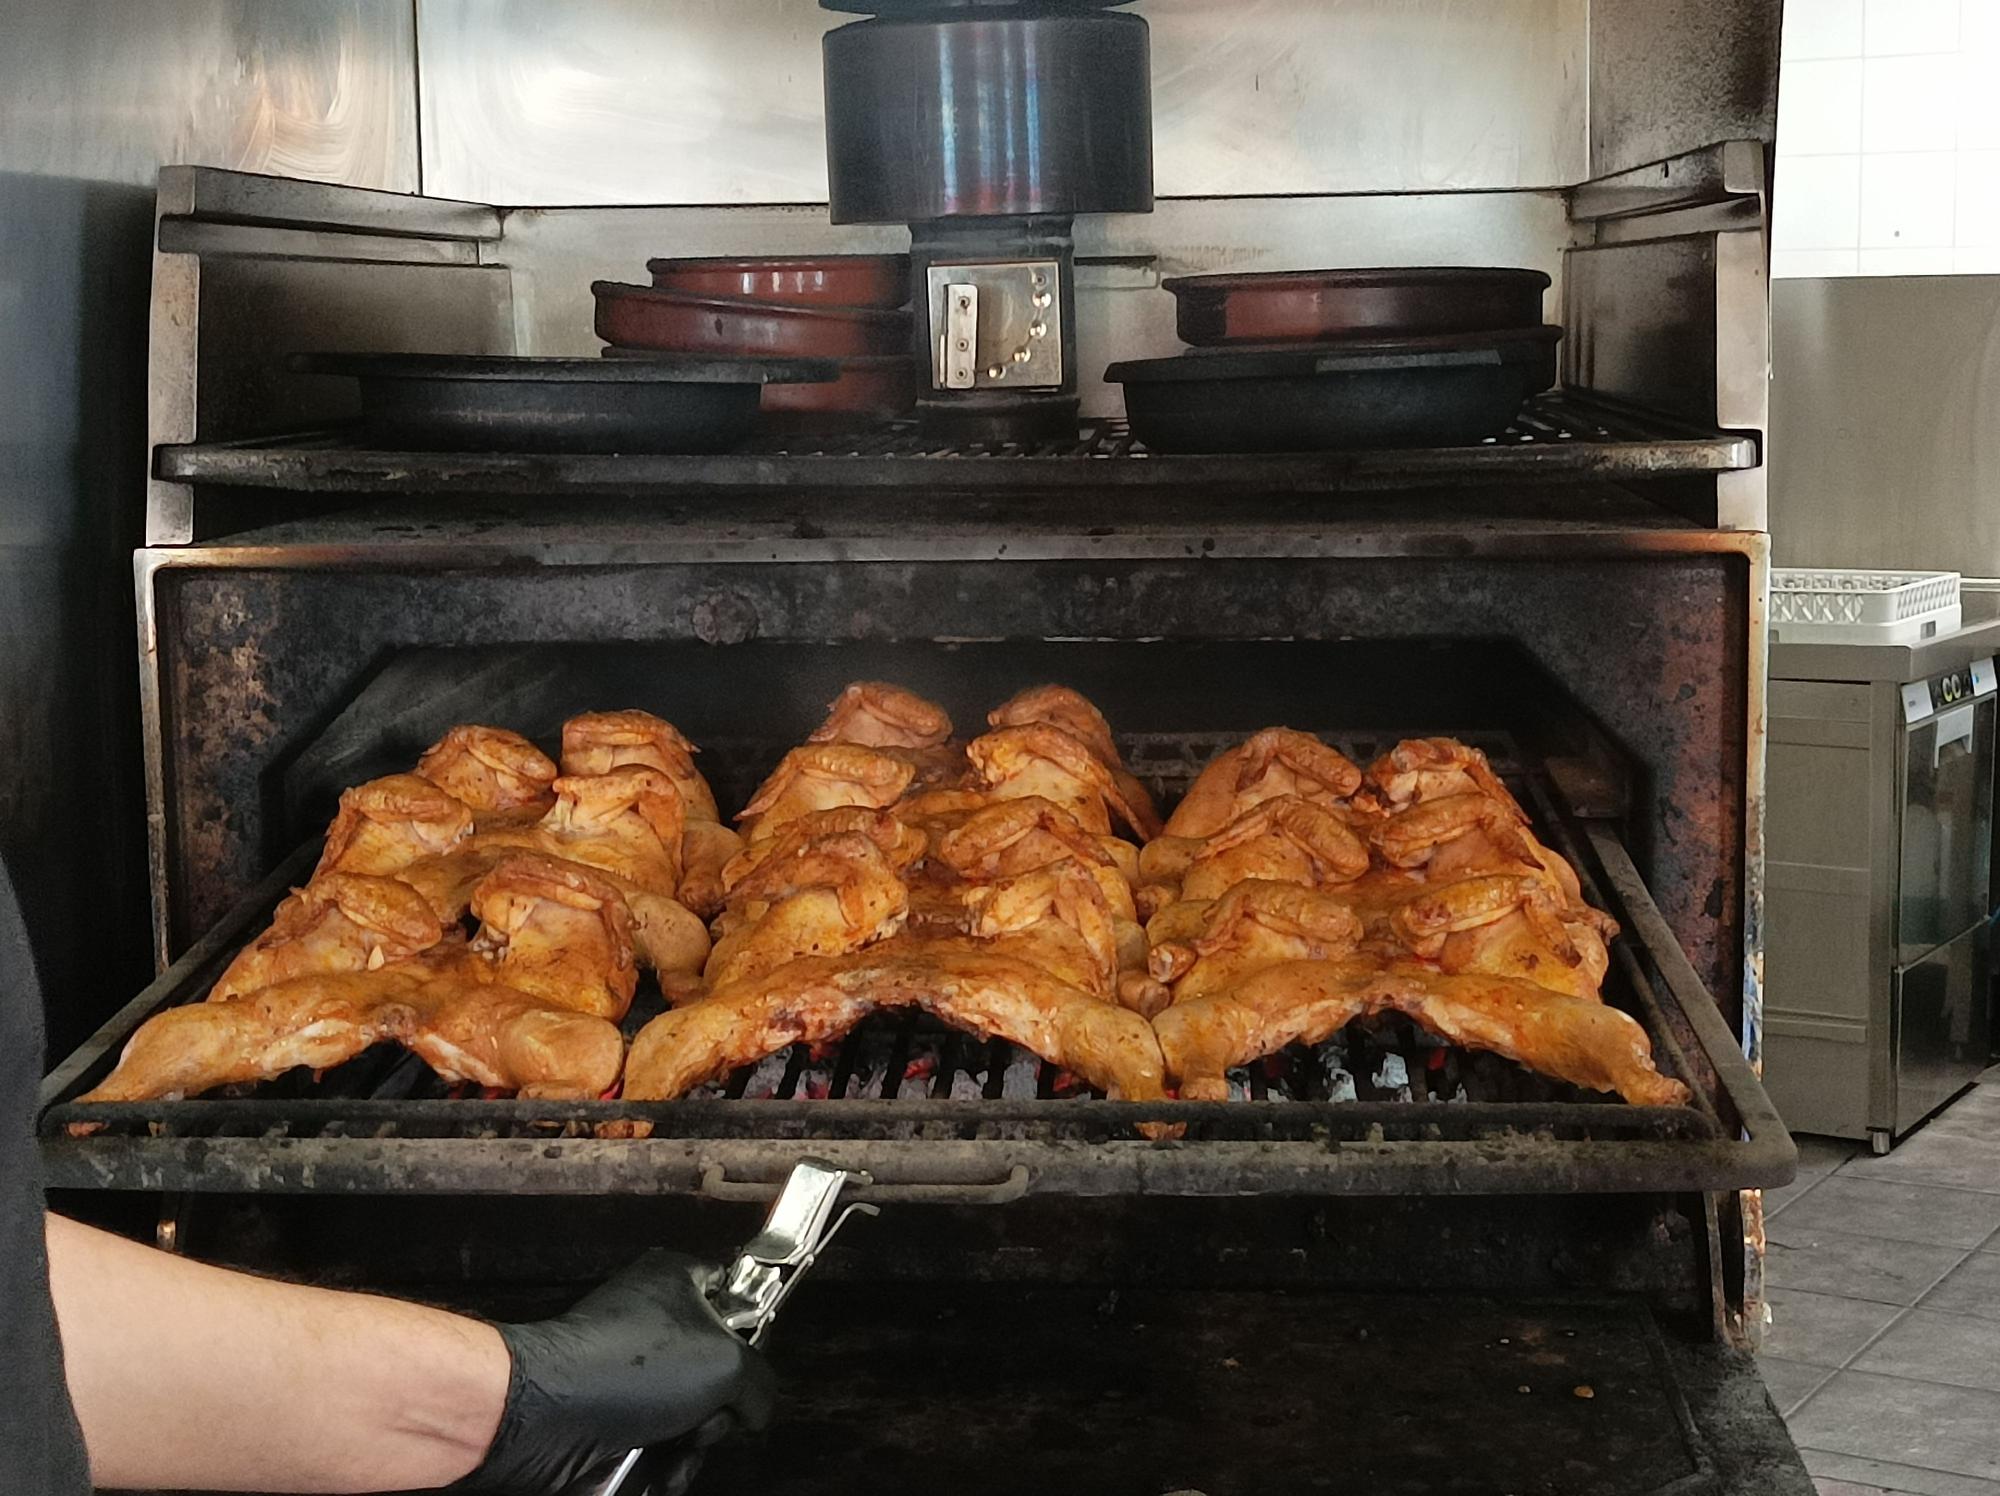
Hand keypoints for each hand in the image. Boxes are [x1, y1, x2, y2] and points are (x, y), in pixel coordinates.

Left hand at [453, 1250, 776, 1493]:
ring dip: (692, 1445)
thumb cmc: (622, 1369)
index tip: (754, 1365)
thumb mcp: (725, 1366)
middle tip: (706, 1418)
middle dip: (719, 1410)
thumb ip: (760, 1383)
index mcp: (677, 1280)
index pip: (736, 1292)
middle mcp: (652, 1319)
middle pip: (718, 1368)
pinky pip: (657, 1440)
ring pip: (690, 1412)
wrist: (544, 1420)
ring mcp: (630, 1370)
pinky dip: (663, 1462)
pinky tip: (657, 1469)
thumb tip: (755, 1408)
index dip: (751, 1329)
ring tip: (675, 1451)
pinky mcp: (611, 1413)